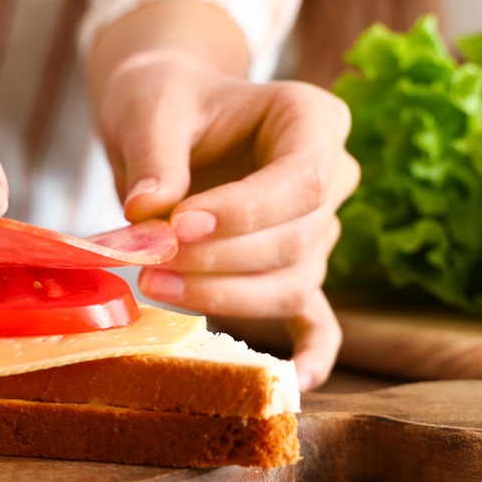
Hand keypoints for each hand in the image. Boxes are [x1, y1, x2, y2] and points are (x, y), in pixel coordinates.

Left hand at [90, 4, 358, 389]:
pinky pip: (317, 317)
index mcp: (314, 120)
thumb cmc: (168, 98)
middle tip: (147, 261)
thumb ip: (155, 153)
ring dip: (228, 297)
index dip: (243, 214)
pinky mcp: (295, 266)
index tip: (176, 227)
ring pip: (295, 281)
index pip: (302, 181)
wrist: (171, 113)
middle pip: (298, 239)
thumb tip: (148, 210)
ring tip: (155, 287)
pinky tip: (296, 383)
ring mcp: (320, 228)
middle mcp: (333, 176)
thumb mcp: (153, 106)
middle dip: (221, 260)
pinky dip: (311, 352)